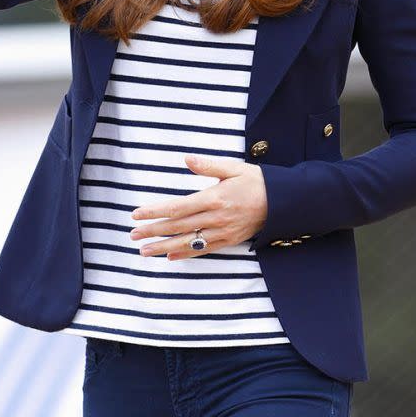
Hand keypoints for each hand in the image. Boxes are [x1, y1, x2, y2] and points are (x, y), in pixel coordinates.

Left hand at [128, 154, 267, 259]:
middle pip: (178, 227)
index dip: (155, 212)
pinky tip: (170, 257)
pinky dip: (186, 254)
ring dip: (164, 247)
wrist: (282, 202)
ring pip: (188, 242)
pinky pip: (204, 250)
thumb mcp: (233, 167)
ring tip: (144, 251)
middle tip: (133, 235)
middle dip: (153, 231)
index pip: (177, 207)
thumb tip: (186, 159)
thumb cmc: (256, 181)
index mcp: (214, 198)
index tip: (137, 214)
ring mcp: (222, 232)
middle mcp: (216, 218)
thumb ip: (208, 165)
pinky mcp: (229, 241)